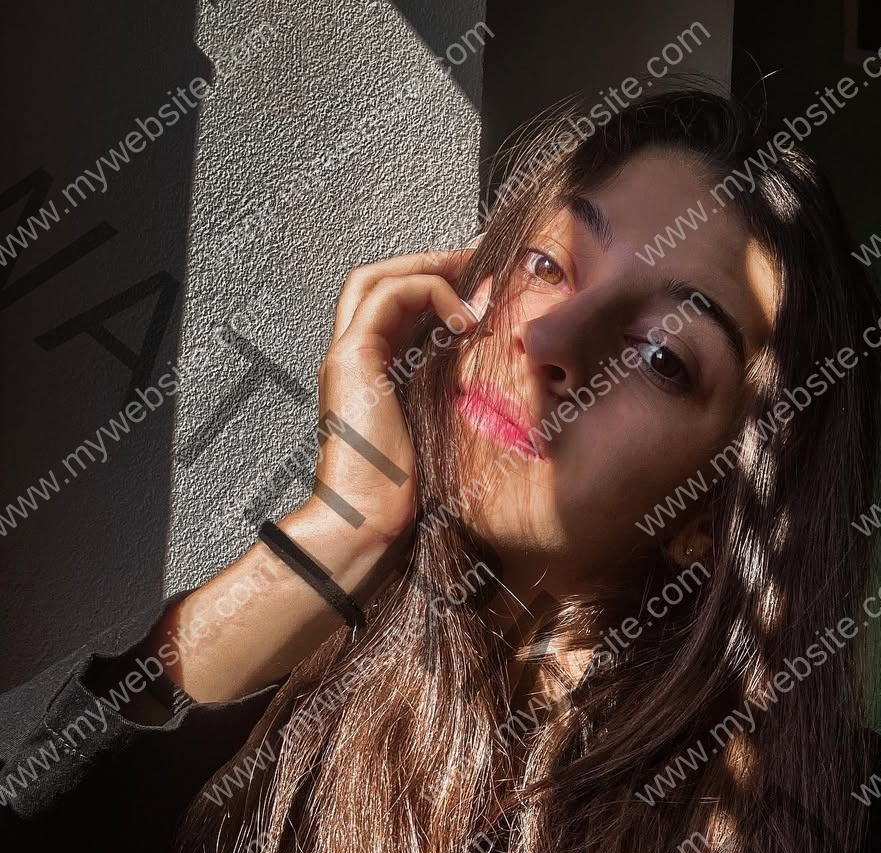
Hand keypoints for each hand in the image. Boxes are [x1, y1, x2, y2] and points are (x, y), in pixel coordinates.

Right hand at [301, 247, 483, 561]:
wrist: (369, 522)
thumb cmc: (405, 496)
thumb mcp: (440, 434)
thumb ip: (452, 399)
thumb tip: (491, 379)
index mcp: (369, 377)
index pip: (391, 308)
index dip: (432, 286)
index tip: (480, 286)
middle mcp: (352, 360)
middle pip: (375, 281)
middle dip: (428, 262)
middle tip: (477, 258)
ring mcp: (347, 357)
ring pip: (375, 279)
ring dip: (429, 268)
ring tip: (474, 276)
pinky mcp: (353, 359)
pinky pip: (388, 297)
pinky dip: (428, 292)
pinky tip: (465, 318)